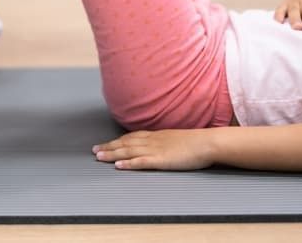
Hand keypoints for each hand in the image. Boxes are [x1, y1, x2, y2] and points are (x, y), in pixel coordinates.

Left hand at [93, 128, 216, 170]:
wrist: (207, 143)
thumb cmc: (196, 142)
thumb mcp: (176, 138)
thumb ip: (165, 141)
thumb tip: (160, 145)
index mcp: (156, 136)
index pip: (131, 137)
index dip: (117, 141)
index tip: (106, 143)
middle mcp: (152, 141)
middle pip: (125, 143)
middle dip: (109, 147)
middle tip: (95, 150)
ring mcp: (155, 150)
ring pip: (129, 151)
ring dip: (112, 154)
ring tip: (99, 156)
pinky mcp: (161, 160)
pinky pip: (141, 162)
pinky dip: (128, 164)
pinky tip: (118, 166)